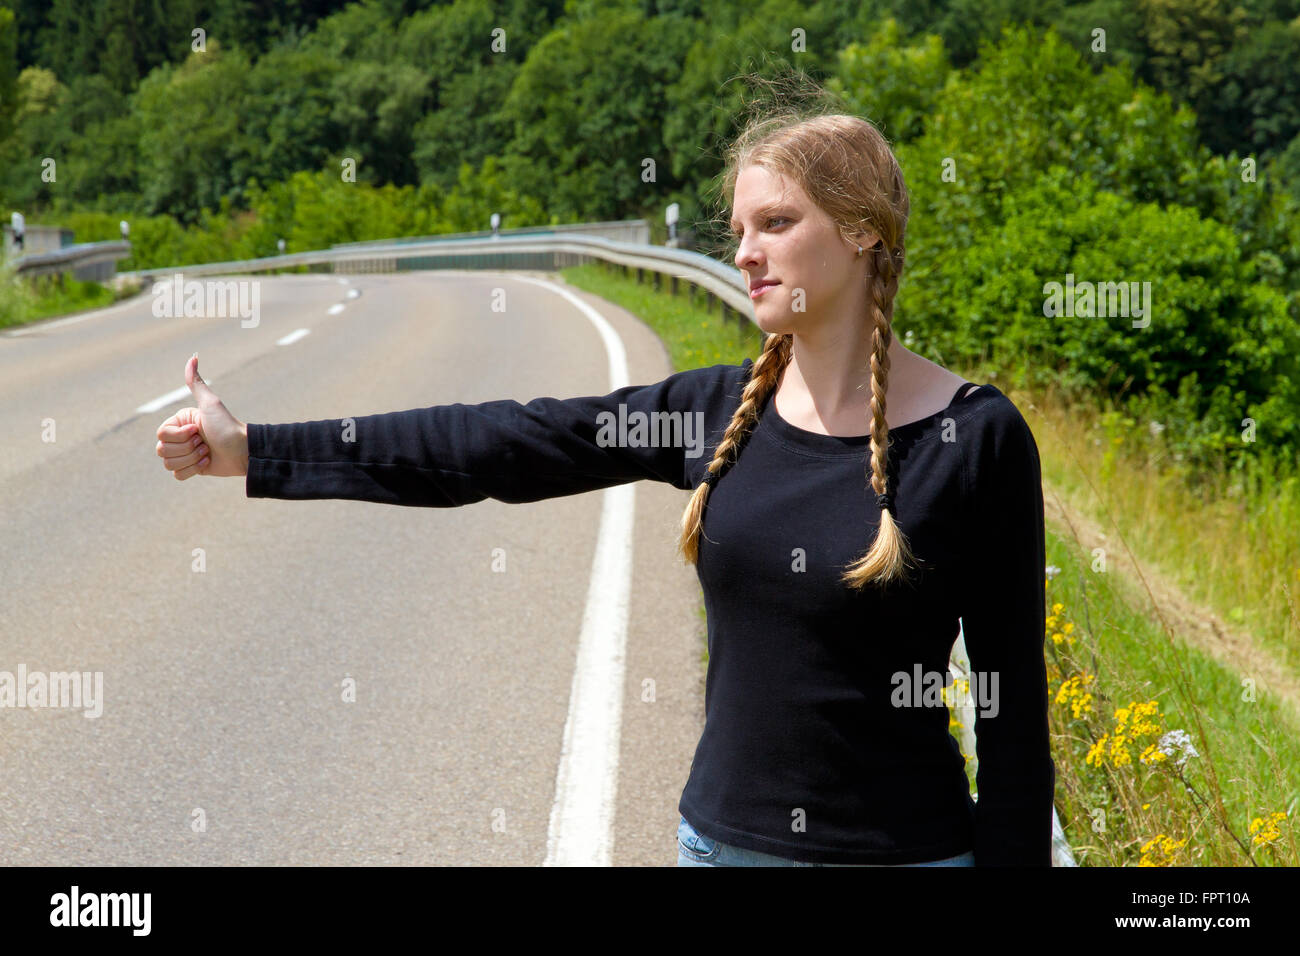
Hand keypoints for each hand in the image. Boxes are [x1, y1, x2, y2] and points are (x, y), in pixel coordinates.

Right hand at [155, 353, 248, 479]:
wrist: (242, 451)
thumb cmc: (227, 426)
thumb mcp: (210, 404)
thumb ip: (196, 383)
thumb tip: (193, 356)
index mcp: (179, 422)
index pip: (161, 435)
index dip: (179, 437)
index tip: (198, 431)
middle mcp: (179, 437)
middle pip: (162, 451)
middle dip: (187, 449)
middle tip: (205, 442)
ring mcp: (184, 453)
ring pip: (169, 464)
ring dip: (191, 459)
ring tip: (207, 452)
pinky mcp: (191, 469)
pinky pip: (177, 475)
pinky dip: (193, 470)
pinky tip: (207, 463)